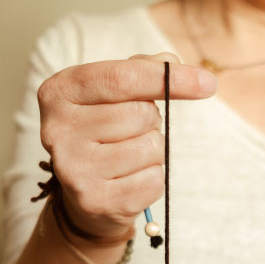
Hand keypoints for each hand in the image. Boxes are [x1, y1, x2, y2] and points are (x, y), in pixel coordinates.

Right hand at [36, 54, 215, 237]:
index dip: (168, 79)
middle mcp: (58, 131)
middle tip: (130, 132)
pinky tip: (130, 179)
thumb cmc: (104, 133)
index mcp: (59, 93)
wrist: (86, 194)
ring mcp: (74, 169)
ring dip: (154, 151)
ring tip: (129, 157)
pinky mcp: (96, 200)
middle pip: (141, 114)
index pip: (122, 78)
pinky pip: (154, 180)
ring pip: (151, 147)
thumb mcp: (111, 94)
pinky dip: (153, 178)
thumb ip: (140, 70)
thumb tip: (172, 63)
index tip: (206, 82)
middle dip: (151, 121)